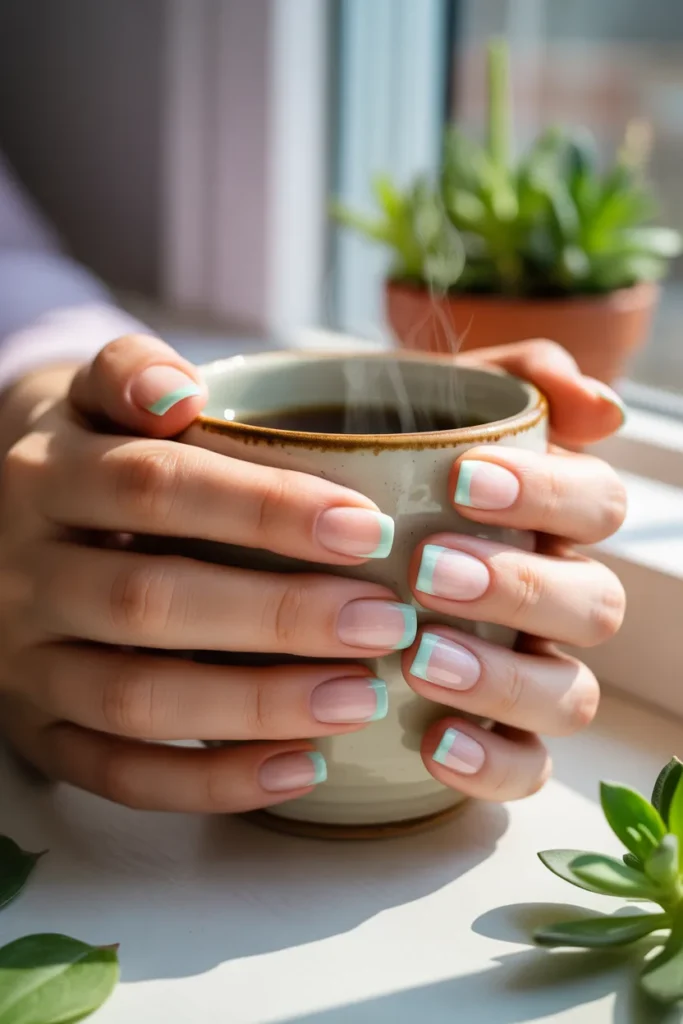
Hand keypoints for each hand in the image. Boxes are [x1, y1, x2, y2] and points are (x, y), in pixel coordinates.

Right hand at [0, 335, 415, 811]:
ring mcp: (26, 663)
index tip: (367, 529)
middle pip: (149, 602)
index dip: (262, 509)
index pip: (155, 487)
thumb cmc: (80, 449)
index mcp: (46, 477)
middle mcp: (24, 575)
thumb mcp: (86, 391)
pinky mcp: (38, 731)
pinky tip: (303, 767)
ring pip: (135, 701)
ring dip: (257, 707)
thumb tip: (180, 392)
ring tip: (361, 696)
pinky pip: (119, 774)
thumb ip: (131, 372)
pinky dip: (213, 782)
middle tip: (386, 621)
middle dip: (278, 616)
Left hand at [403, 340, 626, 801]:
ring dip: (504, 679)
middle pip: (594, 605)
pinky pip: (527, 766)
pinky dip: (494, 762)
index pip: (595, 505)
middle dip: (519, 588)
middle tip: (430, 570)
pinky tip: (433, 744)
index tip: (460, 482)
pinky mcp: (496, 736)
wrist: (309, 529)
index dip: (547, 496)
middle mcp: (555, 597)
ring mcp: (531, 669)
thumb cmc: (384, 453)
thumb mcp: (437, 400)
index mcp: (553, 519)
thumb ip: (520, 379)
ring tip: (421, 659)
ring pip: (570, 694)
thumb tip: (602, 406)